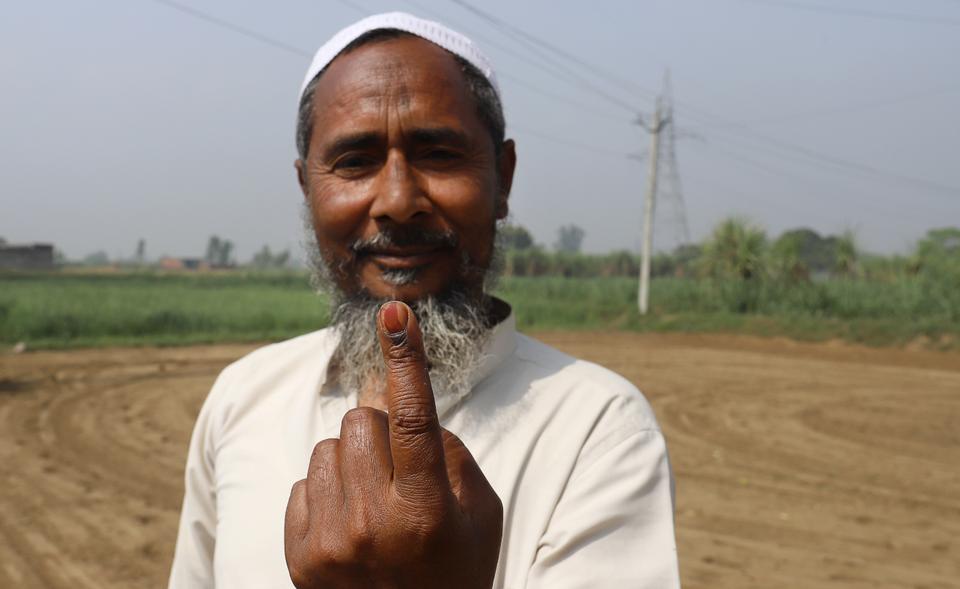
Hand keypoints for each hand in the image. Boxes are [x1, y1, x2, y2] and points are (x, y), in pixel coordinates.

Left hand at [284, 301, 502, 588]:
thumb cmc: (456, 570)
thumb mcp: (481, 514)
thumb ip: (451, 454)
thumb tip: (403, 408)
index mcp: (428, 509)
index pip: (414, 416)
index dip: (406, 359)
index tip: (395, 313)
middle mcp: (376, 523)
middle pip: (360, 421)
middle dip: (379, 431)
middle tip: (398, 470)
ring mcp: (332, 541)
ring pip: (328, 448)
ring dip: (352, 462)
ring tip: (374, 504)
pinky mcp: (300, 554)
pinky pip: (304, 483)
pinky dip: (328, 493)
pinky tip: (350, 527)